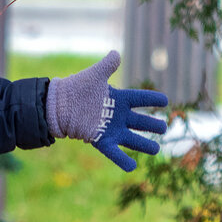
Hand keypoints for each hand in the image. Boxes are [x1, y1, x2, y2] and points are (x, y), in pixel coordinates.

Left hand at [46, 51, 168, 171]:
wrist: (57, 104)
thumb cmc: (75, 88)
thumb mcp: (93, 76)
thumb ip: (106, 66)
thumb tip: (116, 54)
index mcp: (119, 99)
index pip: (140, 98)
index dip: (153, 99)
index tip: (165, 100)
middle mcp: (117, 115)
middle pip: (140, 121)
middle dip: (153, 125)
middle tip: (163, 128)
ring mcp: (110, 129)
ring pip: (132, 138)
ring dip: (144, 144)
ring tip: (157, 149)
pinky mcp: (99, 139)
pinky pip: (113, 151)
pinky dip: (122, 160)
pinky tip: (132, 167)